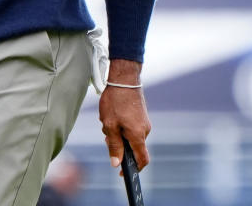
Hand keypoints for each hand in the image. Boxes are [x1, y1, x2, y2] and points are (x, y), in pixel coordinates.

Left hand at [99, 58, 151, 173]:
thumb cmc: (115, 101)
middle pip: (133, 147)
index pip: (142, 160)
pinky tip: (112, 115)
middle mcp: (145, 130)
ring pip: (130, 136)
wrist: (124, 78)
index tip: (122, 173)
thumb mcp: (109, 124)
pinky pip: (131, 127)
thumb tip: (116, 163)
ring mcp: (144, 122)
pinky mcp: (141, 116)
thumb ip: (114, 145)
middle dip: (118, 145)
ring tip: (107, 120)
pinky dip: (121, 126)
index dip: (133, 169)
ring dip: (118, 133)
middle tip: (106, 134)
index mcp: (138, 135)